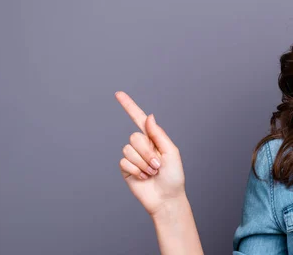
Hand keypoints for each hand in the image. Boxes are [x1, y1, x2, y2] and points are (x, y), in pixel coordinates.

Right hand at [115, 91, 186, 217]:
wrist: (166, 198)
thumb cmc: (173, 176)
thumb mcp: (171, 152)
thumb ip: (158, 134)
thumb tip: (149, 116)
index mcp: (154, 138)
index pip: (138, 119)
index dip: (129, 106)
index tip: (118, 94)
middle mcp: (142, 145)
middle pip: (135, 137)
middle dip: (147, 152)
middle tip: (158, 165)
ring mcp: (132, 157)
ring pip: (128, 150)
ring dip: (143, 163)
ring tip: (152, 172)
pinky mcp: (125, 169)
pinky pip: (124, 162)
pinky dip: (136, 170)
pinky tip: (143, 177)